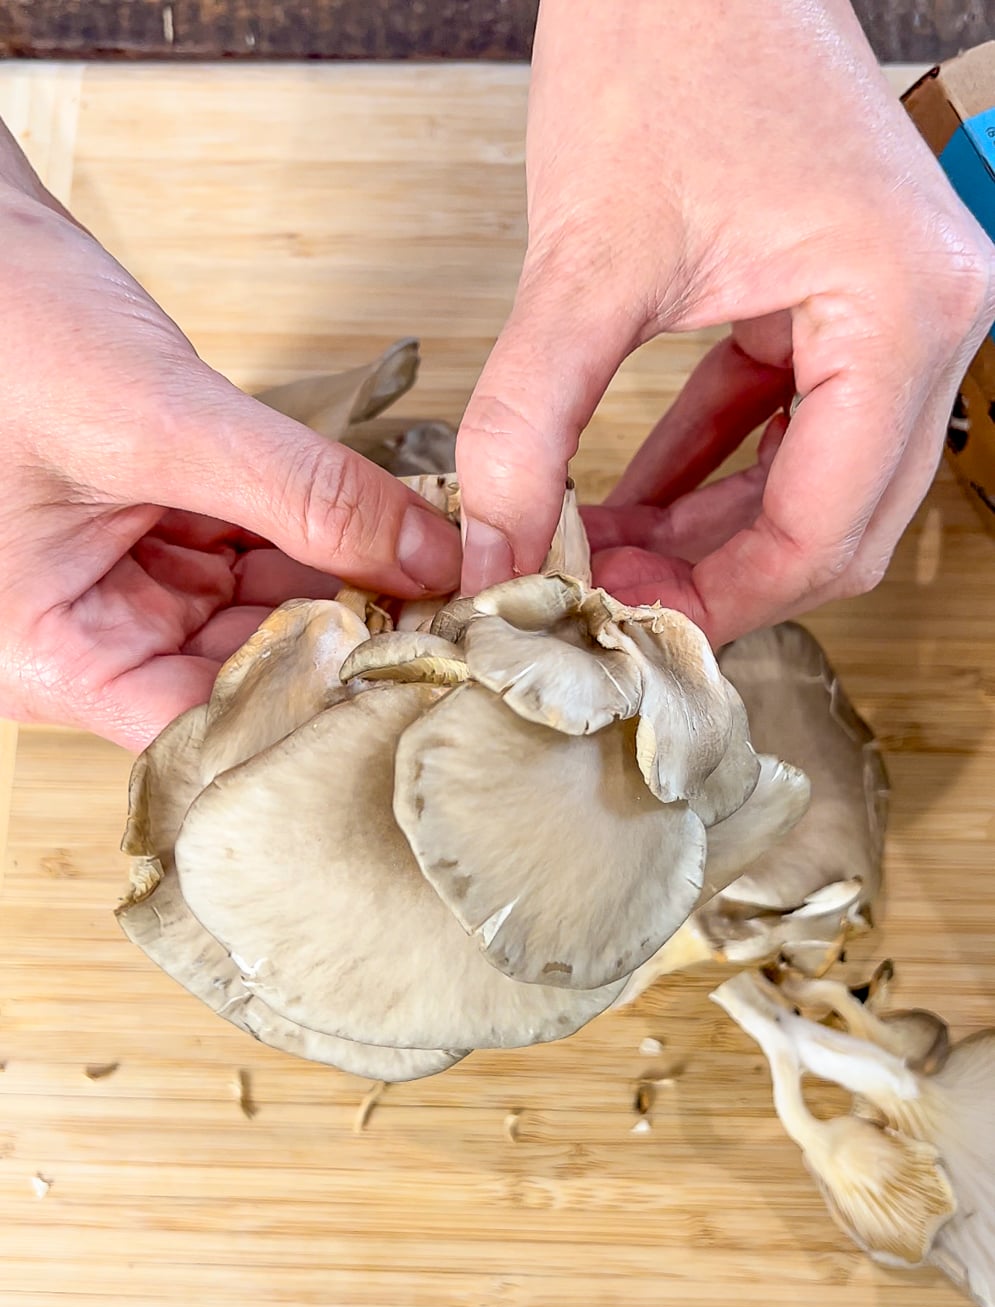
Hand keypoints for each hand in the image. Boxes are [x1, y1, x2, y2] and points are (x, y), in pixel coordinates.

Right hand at [0, 135, 459, 748]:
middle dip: (341, 639)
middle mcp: (90, 633)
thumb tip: (425, 558)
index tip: (408, 675)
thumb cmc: (4, 321)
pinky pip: (257, 554)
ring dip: (341, 587)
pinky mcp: (161, 529)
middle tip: (445, 621)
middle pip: (244, 670)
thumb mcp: (158, 421)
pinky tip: (384, 530)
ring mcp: (128, 582)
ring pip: (262, 612)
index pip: (207, 726)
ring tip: (430, 575)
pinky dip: (316, 539)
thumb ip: (300, 495)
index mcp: (51, 653)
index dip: (311, 705)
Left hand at [455, 0, 994, 641]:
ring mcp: (896, 314)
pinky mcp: (843, 302)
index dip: (714, 603)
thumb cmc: (663, 48)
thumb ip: (527, 425)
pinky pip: (785, 427)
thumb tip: (492, 553)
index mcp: (903, 313)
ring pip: (812, 489)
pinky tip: (629, 501)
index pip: (823, 530)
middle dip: (713, 580)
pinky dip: (710, 473)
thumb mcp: (582, 263)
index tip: (615, 627)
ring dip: (708, 537)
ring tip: (598, 555)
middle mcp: (931, 321)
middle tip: (600, 600)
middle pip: (835, 529)